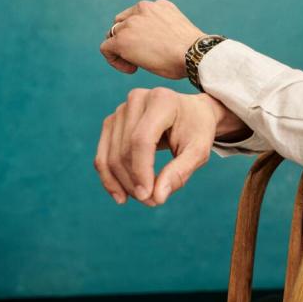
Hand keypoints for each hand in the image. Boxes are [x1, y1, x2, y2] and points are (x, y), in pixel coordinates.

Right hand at [94, 87, 226, 205]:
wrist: (192, 113)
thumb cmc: (197, 130)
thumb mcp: (199, 150)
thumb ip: (181, 171)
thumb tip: (157, 197)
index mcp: (161, 100)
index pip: (142, 140)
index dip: (141, 171)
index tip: (149, 197)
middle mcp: (136, 99)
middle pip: (125, 150)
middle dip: (135, 182)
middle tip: (154, 202)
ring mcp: (120, 110)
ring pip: (111, 156)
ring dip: (124, 184)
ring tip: (144, 199)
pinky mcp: (112, 122)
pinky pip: (103, 155)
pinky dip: (110, 178)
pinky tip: (120, 195)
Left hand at [100, 0, 204, 78]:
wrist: (195, 54)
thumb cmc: (193, 51)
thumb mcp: (178, 31)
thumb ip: (164, 29)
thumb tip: (159, 44)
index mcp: (158, 5)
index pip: (138, 16)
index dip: (139, 33)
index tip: (151, 48)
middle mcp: (143, 8)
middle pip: (122, 24)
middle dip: (129, 40)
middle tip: (142, 57)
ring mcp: (131, 23)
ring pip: (113, 36)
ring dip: (122, 50)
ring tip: (135, 65)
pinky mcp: (122, 39)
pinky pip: (106, 48)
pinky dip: (115, 60)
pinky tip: (131, 69)